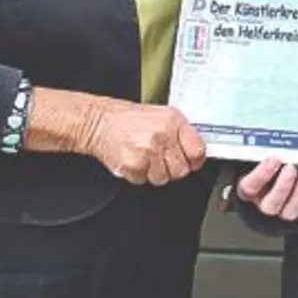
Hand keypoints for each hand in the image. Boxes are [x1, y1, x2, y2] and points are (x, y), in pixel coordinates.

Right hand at [82, 101, 205, 185]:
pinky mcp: (135, 164)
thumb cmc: (128, 120)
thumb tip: (196, 151)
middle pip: (181, 170)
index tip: (191, 161)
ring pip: (163, 178)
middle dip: (172, 168)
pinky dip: (138, 174)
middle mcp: (163, 135)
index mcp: (174, 121)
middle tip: (160, 159)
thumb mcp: (160, 116)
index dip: (195, 160)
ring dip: (154, 172)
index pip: (198, 150)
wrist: (99, 122)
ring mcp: (149, 151)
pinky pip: (144, 180)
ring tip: (145, 157)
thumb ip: (180, 133)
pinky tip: (134, 160)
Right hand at [236, 158, 297, 221]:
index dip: (261, 174)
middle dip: (283, 186)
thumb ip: (262, 154)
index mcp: (248, 191)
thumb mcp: (258, 158)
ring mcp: (283, 210)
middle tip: (291, 168)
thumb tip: (275, 147)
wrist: (278, 173)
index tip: (273, 159)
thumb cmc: (267, 165)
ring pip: (290, 211)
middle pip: (271, 205)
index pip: (250, 187)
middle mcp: (264, 204)